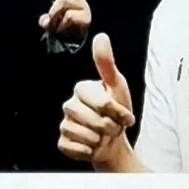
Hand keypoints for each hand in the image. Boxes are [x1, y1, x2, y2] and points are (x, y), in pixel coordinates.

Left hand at [32, 0, 90, 41]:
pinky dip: (63, 28)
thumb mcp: (51, 23)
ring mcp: (79, 4)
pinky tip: (69, 31)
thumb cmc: (63, 30)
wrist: (77, 45)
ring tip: (61, 28)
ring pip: (60, 5)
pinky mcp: (84, 15)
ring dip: (56, 20)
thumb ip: (46, 20)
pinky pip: (66, 18)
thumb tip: (46, 20)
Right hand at [58, 34, 135, 167]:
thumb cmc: (117, 113)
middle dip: (109, 127)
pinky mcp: (63, 142)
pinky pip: (74, 148)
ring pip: (84, 135)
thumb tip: (101, 36)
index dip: (116, 112)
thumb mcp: (117, 86)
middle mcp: (69, 105)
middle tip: (114, 127)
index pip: (101, 102)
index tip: (126, 116)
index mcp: (82, 89)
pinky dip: (87, 151)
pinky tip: (91, 147)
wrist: (113, 142)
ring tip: (103, 136)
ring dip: (99, 140)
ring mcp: (65, 124)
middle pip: (92, 119)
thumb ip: (107, 63)